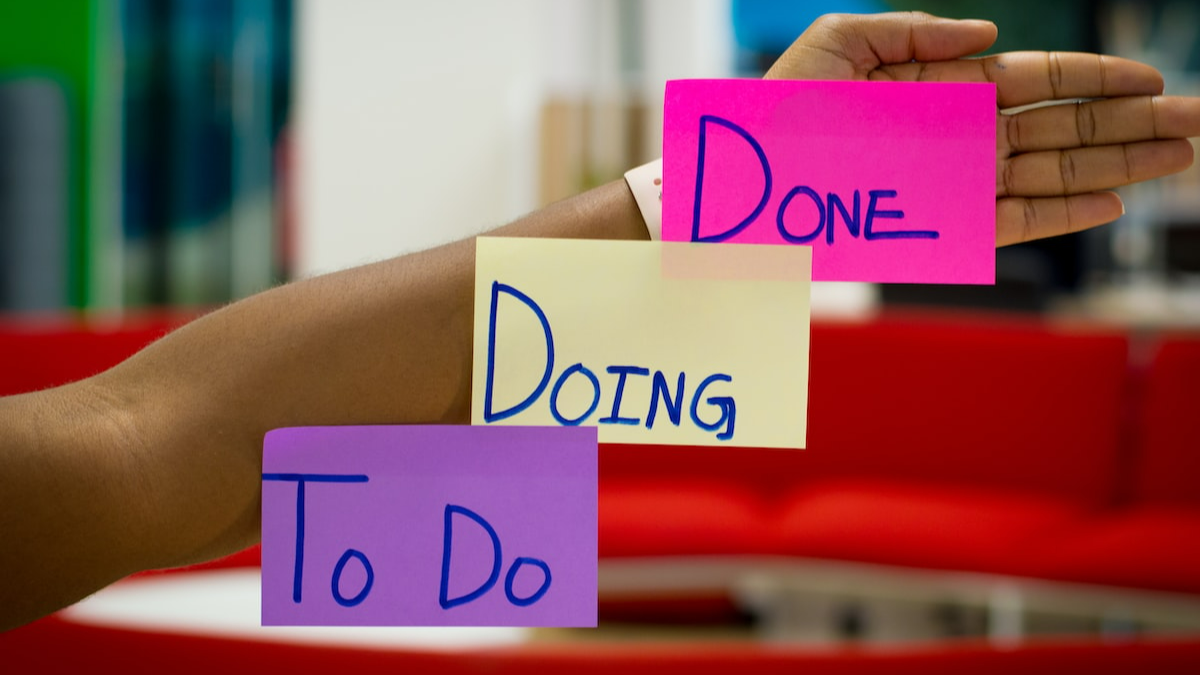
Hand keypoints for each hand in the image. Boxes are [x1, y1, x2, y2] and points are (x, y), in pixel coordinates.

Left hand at [764, 12, 1199, 246]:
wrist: (745, 181)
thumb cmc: (782, 108)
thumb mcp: (840, 43)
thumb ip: (913, 29)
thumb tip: (986, 32)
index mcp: (944, 86)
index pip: (1038, 78)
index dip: (1097, 76)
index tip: (1152, 76)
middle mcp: (961, 134)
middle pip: (1064, 127)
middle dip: (1132, 124)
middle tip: (1197, 122)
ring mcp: (957, 181)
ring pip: (1054, 174)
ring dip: (1119, 168)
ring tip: (1180, 158)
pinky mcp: (942, 225)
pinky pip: (1014, 221)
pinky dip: (1063, 214)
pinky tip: (1113, 202)